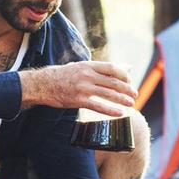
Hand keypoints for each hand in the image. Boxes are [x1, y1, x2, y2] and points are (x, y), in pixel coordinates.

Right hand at [20, 61, 137, 114]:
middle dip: (126, 89)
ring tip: (131, 103)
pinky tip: (120, 113)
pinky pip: (98, 106)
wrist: (43, 84)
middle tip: (135, 94)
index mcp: (88, 65)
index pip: (112, 68)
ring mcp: (82, 88)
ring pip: (108, 94)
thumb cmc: (65, 75)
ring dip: (122, 99)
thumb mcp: (83, 66)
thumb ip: (104, 68)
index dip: (124, 75)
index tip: (130, 81)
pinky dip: (111, 110)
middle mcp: (86, 75)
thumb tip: (126, 66)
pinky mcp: (78, 101)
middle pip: (113, 82)